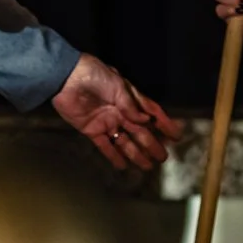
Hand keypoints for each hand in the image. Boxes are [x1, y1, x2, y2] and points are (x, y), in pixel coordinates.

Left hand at [52, 54, 185, 170]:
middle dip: (152, 144)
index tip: (176, 136)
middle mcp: (120, 112)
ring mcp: (106, 122)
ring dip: (136, 154)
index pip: (151, 113)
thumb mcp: (117, 85)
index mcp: (129, 98)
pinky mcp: (91, 130)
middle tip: (162, 157)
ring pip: (125, 141)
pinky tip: (123, 166)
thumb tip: (147, 121)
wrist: (66, 77)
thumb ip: (130, 105)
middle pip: (140, 131)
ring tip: (147, 166)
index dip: (164, 124)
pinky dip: (114, 156)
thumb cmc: (94, 75)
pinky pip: (105, 146)